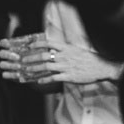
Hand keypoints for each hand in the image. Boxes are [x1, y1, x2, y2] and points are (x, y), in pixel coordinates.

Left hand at [5, 39, 120, 84]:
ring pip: (46, 67)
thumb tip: (53, 50)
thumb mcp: (76, 50)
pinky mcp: (68, 76)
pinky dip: (45, 79)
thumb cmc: (89, 59)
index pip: (49, 43)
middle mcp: (64, 56)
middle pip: (44, 56)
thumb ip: (64, 50)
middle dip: (31, 58)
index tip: (29, 45)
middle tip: (23, 60)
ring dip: (35, 68)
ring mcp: (66, 67)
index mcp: (66, 48)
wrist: (100, 67)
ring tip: (27, 70)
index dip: (37, 44)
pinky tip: (39, 80)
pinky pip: (54, 78)